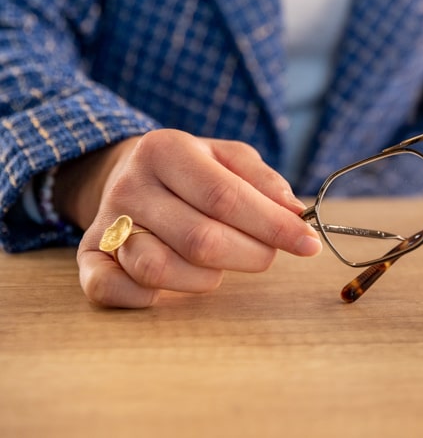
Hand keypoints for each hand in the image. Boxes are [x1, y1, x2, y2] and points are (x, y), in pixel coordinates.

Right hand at [63, 129, 320, 307]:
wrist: (127, 171)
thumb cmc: (194, 170)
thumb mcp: (230, 157)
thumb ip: (264, 181)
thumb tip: (295, 213)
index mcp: (166, 150)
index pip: (226, 197)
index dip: (272, 226)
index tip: (308, 244)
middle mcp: (130, 185)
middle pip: (200, 239)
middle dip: (249, 255)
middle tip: (267, 255)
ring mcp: (105, 222)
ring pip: (158, 269)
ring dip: (205, 278)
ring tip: (220, 263)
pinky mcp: (88, 256)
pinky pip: (110, 289)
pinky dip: (145, 297)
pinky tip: (174, 286)